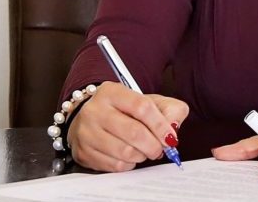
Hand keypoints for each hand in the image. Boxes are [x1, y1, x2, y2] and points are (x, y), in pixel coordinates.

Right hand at [68, 81, 189, 171]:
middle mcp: (95, 111)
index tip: (170, 137)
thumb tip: (173, 128)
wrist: (93, 118)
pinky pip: (114, 165)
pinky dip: (129, 164)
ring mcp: (86, 133)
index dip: (160, 125)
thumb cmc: (126, 110)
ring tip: (145, 151)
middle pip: (134, 132)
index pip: (142, 107)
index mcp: (112, 92)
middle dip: (154, 145)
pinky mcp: (83, 152)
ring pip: (124, 152)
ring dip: (142, 155)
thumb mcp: (150, 101)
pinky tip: (130, 156)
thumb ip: (170, 110)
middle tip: (160, 148)